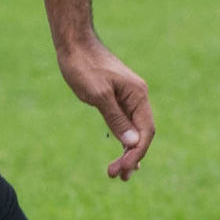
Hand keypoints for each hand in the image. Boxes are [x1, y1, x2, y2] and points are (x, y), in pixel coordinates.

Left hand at [57, 37, 154, 180]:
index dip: (137, 153)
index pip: (146, 131)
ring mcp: (127, 97)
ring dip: (127, 151)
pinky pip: (124, 122)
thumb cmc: (83, 65)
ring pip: (133, 130)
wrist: (73, 43)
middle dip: (131, 156)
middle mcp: (137, 97)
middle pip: (141, 133)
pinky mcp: (116, 97)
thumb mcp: (98, 94)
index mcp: (137, 95)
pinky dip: (122, 138)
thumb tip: (133, 142)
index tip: (124, 169)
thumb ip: (115, 118)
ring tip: (118, 173)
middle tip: (117, 176)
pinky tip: (120, 153)